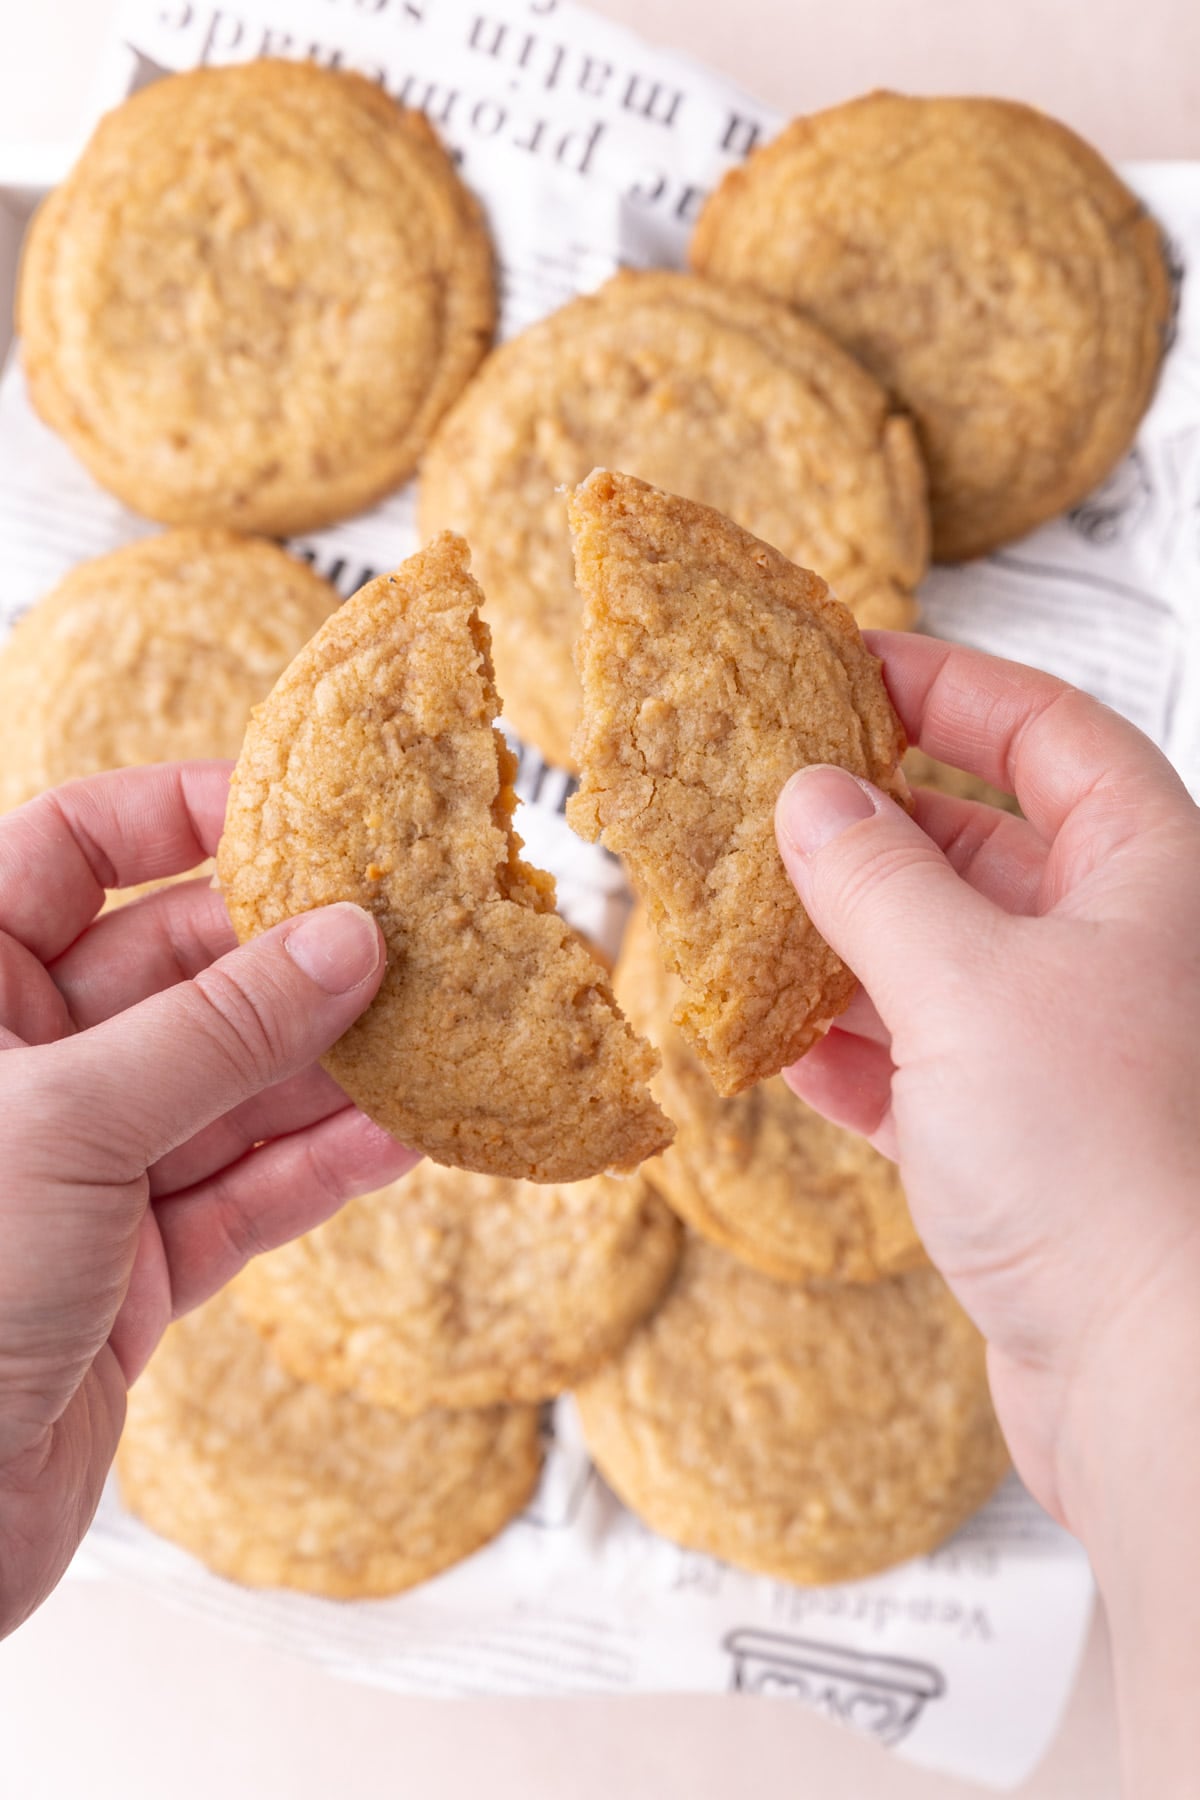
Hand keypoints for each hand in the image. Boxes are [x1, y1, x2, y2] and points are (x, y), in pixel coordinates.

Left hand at [0, 762, 416, 1637]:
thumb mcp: (74, 1123)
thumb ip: (220, 1029)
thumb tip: (348, 939)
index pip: (71, 847)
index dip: (180, 811)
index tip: (301, 809)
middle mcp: (22, 1067)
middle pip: (179, 970)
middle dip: (295, 958)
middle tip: (416, 935)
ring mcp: (79, 1169)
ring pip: (228, 1086)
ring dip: (332, 1067)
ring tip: (439, 1029)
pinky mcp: (129, 1267)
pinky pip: (243, 1192)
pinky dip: (320, 1167)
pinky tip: (403, 1135)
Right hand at [776, 633, 1199, 1796]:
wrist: (1153, 1378)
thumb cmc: (1105, 1167)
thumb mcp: (963, 984)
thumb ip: (875, 879)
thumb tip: (810, 797)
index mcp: (1150, 877)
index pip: (1050, 732)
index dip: (950, 687)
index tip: (850, 666)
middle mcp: (1120, 953)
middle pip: (983, 844)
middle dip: (872, 825)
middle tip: (767, 801)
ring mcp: (1071, 1049)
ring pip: (941, 957)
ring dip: (845, 942)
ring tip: (747, 919)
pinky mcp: (1024, 1141)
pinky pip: (919, 1062)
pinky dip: (850, 1048)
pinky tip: (779, 1043)